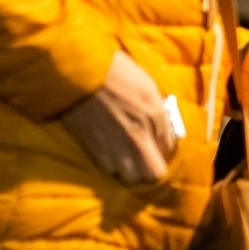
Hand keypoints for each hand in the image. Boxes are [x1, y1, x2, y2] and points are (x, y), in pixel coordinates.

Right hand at [61, 51, 173, 184]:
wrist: (80, 73)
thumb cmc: (117, 73)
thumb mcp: (148, 88)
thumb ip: (159, 113)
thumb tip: (164, 132)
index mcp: (155, 118)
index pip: (168, 150)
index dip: (164, 149)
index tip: (158, 143)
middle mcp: (137, 138)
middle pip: (152, 174)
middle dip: (152, 168)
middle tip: (147, 156)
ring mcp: (114, 147)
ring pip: (129, 177)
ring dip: (131, 170)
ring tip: (127, 156)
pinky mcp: (94, 150)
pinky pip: (109, 169)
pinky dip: (112, 164)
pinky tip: (111, 151)